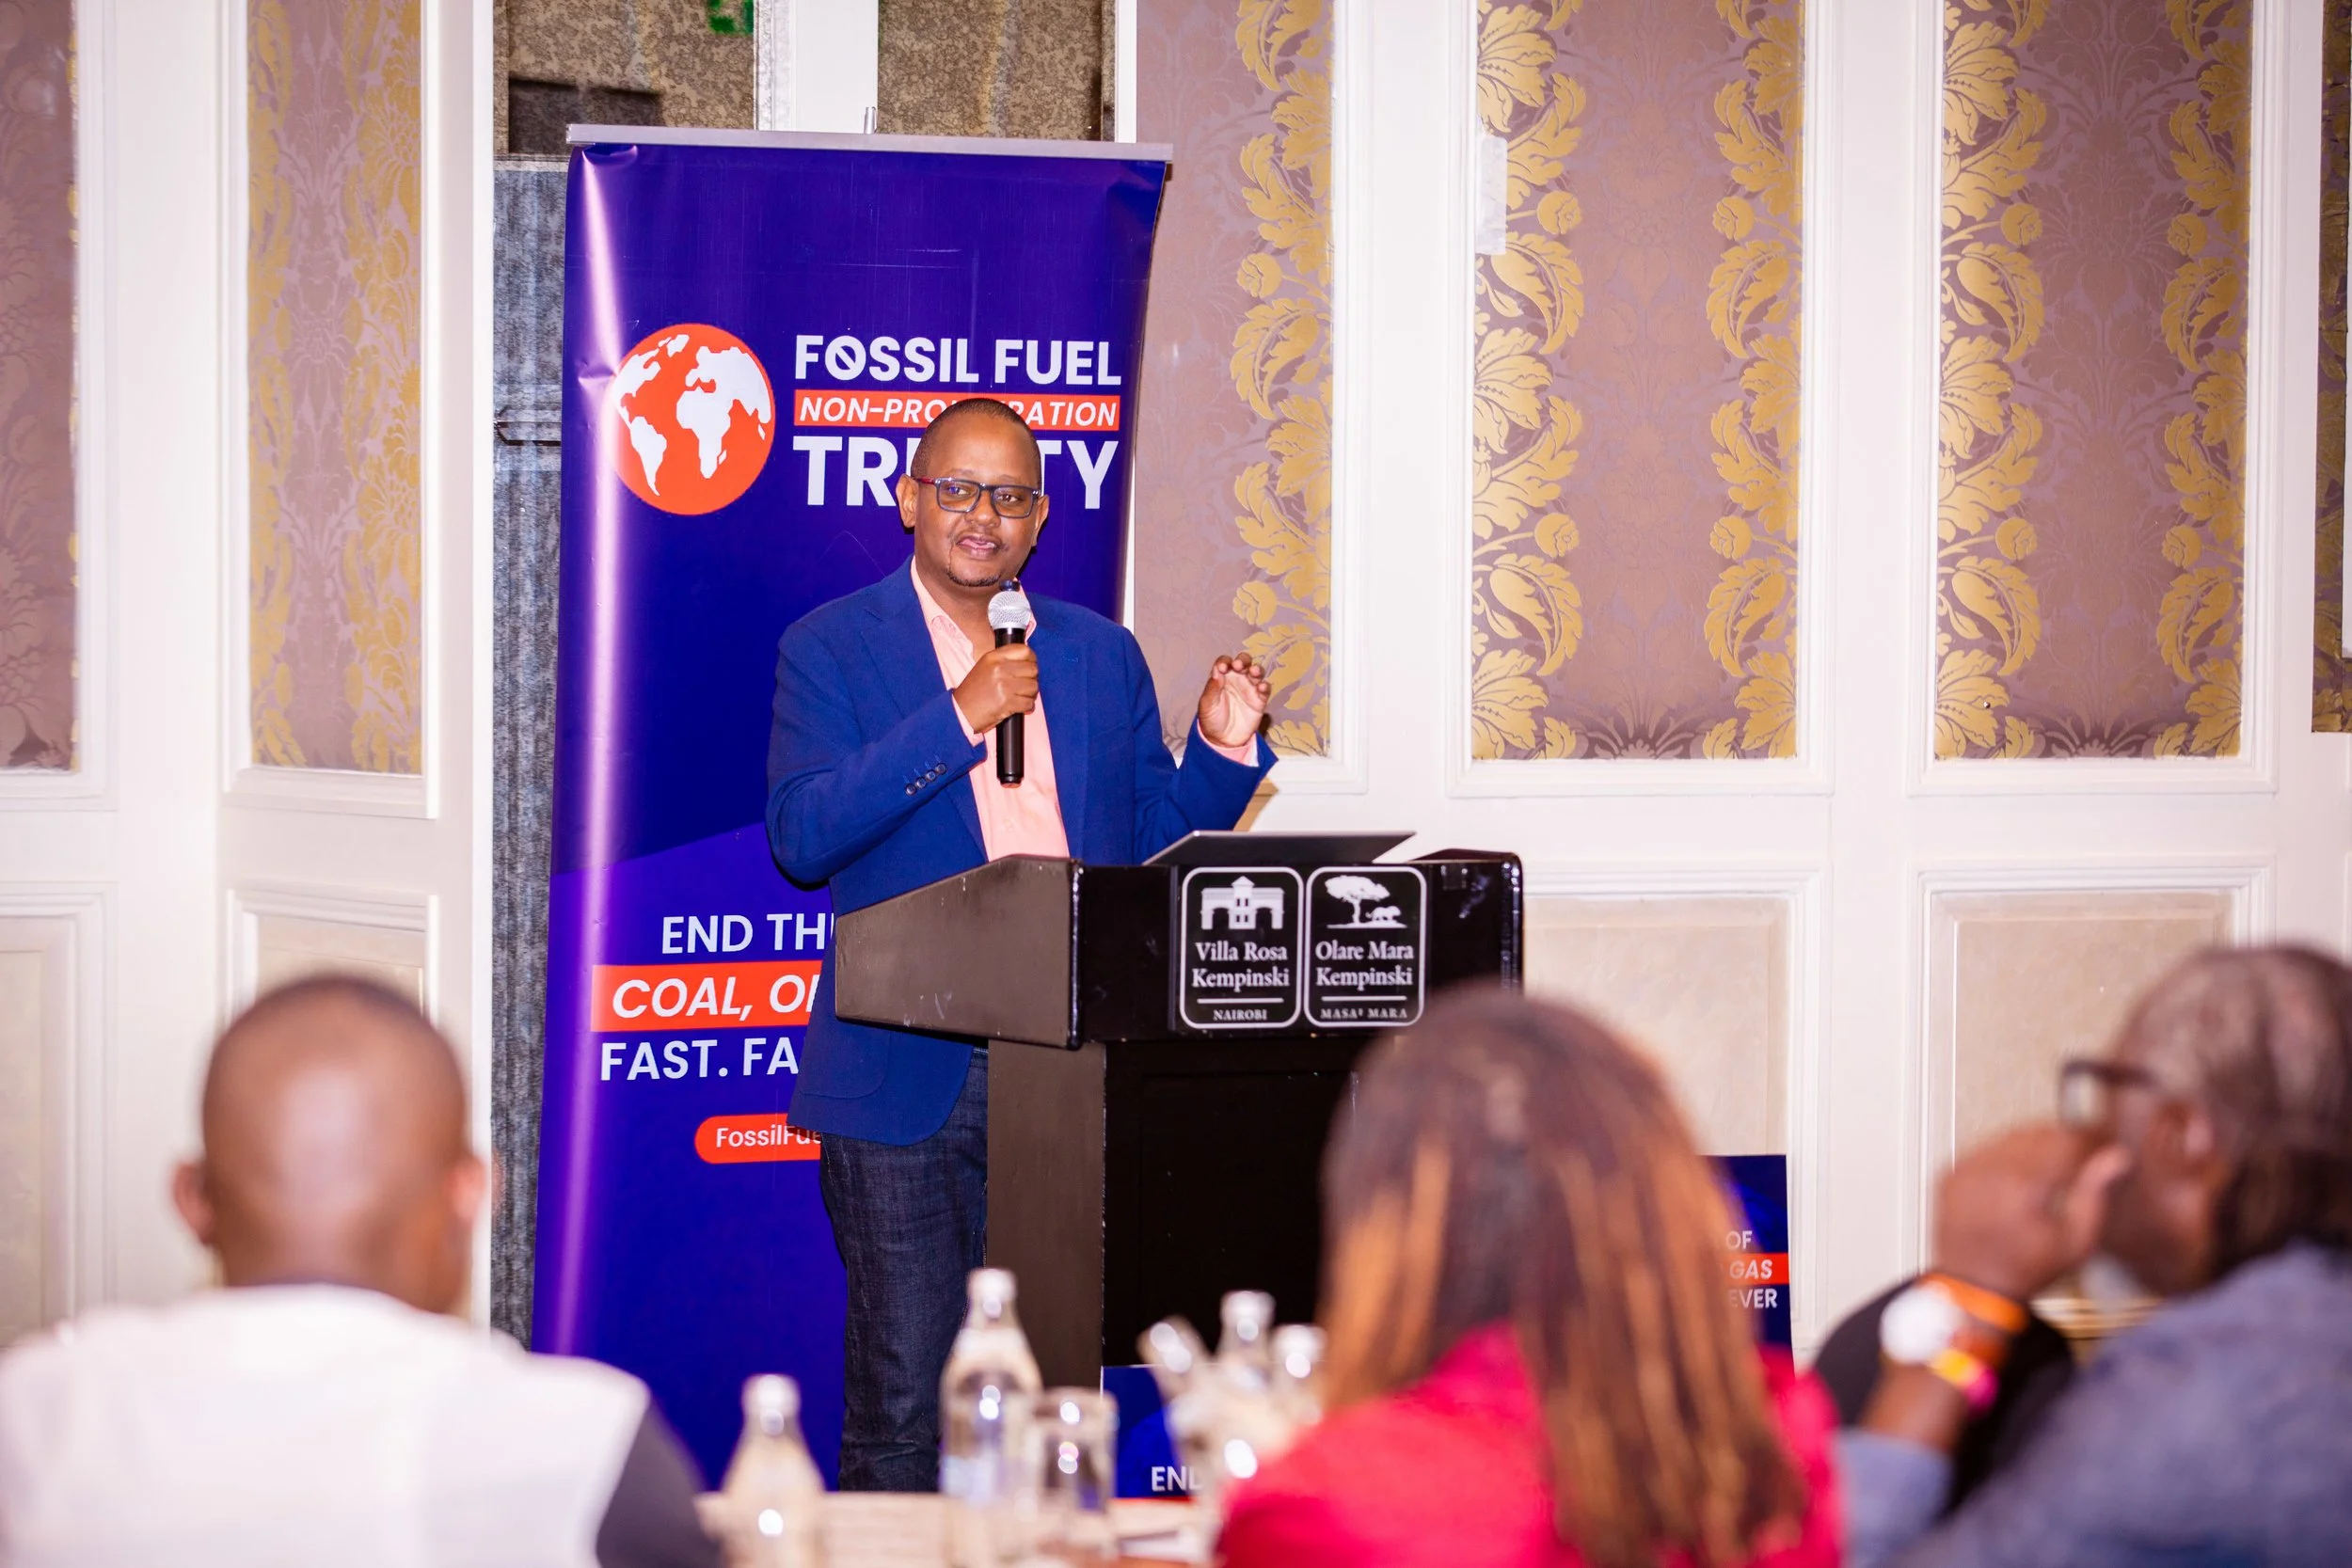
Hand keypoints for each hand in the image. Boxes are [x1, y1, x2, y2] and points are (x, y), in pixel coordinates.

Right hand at [952, 643, 1037, 733]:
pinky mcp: (1008, 702)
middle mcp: (999, 668)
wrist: (961, 712)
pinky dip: (1027, 707)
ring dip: (1030, 695)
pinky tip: (1019, 707)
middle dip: (1032, 679)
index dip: (1032, 659)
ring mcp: (1004, 685)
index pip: (1024, 650)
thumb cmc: (973, 692)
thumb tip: (1028, 662)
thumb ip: (1003, 661)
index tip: (1031, 666)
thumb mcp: (984, 667)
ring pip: (1033, 687)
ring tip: (1020, 697)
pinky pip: (1029, 703)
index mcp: (993, 657)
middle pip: (1032, 669)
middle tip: (1024, 686)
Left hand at [1197, 653, 1270, 748]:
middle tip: (1239, 666)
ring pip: (1257, 672)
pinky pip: (1265, 689)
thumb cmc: (1212, 719)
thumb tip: (1217, 670)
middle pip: (1243, 662)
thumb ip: (1212, 687)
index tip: (1223, 667)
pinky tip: (1261, 687)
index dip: (1225, 661)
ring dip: (1256, 669)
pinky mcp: (1260, 700)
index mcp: (1222, 678)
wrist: (1223, 740)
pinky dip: (1265, 685)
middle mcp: (1237, 679)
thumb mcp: (1207, 704)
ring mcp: (1249, 689)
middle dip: (1243, 660)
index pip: (1225, 662)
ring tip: (1253, 672)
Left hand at [1931, 1123, 2130, 1302]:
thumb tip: (2115, 1159)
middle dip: (2066, 1138)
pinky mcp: (1951, 1173)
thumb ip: (2096, 1195)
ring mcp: (1966, 1170)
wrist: (1975, 1288)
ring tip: (2058, 1163)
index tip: (2103, 1143)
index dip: (2090, 1139)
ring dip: (2038, 1142)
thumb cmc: (2026, 1271)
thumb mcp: (2076, 1242)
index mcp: (2021, 1187)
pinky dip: (2009, 1153)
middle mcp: (1988, 1171)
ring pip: (2012, 1136)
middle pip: (2038, 1133)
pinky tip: (2025, 1172)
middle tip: (2085, 1151)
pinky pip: (1987, 1148)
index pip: (2063, 1142)